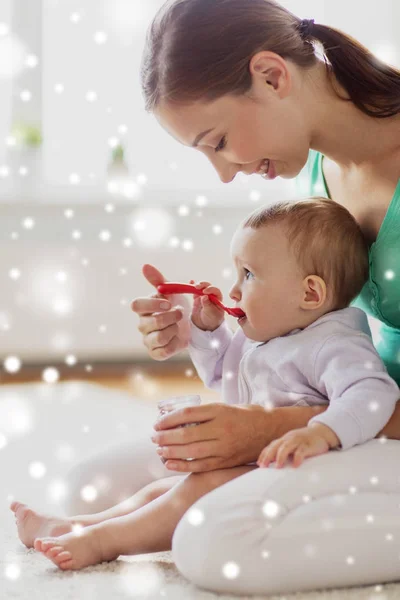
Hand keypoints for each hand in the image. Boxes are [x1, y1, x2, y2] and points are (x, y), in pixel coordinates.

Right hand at [131, 264, 190, 360]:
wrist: (191, 325)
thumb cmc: (177, 305)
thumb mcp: (171, 291)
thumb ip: (158, 280)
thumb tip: (145, 266)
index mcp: (143, 308)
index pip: (136, 305)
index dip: (152, 304)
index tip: (168, 302)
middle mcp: (142, 324)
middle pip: (151, 322)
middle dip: (171, 317)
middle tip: (181, 312)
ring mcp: (148, 340)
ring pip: (159, 337)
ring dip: (174, 329)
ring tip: (179, 325)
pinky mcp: (156, 353)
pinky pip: (164, 351)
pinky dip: (175, 343)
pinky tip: (178, 337)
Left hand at [151, 403, 272, 471]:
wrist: (271, 431)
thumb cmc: (245, 416)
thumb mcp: (225, 407)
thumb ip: (204, 413)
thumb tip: (175, 418)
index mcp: (221, 411)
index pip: (187, 414)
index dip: (168, 419)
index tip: (157, 423)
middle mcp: (222, 429)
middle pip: (186, 434)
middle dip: (165, 437)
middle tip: (154, 437)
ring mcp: (224, 447)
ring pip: (191, 451)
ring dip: (170, 452)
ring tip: (159, 450)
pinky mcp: (226, 461)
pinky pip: (200, 465)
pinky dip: (182, 465)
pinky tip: (169, 464)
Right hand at [189, 280, 224, 330]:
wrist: (205, 326)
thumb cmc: (212, 320)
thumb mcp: (211, 313)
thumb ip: (208, 305)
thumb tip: (204, 296)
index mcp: (218, 298)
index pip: (215, 291)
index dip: (210, 289)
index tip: (205, 291)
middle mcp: (211, 296)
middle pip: (208, 287)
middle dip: (203, 285)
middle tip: (197, 287)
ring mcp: (203, 297)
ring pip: (201, 288)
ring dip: (198, 285)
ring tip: (193, 286)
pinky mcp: (197, 299)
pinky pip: (195, 292)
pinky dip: (192, 287)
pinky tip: (191, 282)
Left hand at [257, 423, 339, 468]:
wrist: (321, 432)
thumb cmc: (305, 440)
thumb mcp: (292, 443)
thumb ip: (283, 451)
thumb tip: (273, 463)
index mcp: (284, 439)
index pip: (271, 446)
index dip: (264, 455)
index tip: (259, 464)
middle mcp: (289, 439)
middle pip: (276, 446)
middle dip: (268, 456)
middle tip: (264, 466)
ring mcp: (298, 441)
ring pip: (286, 447)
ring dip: (280, 457)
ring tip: (278, 467)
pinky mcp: (308, 445)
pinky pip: (301, 451)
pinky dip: (297, 458)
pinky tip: (295, 465)